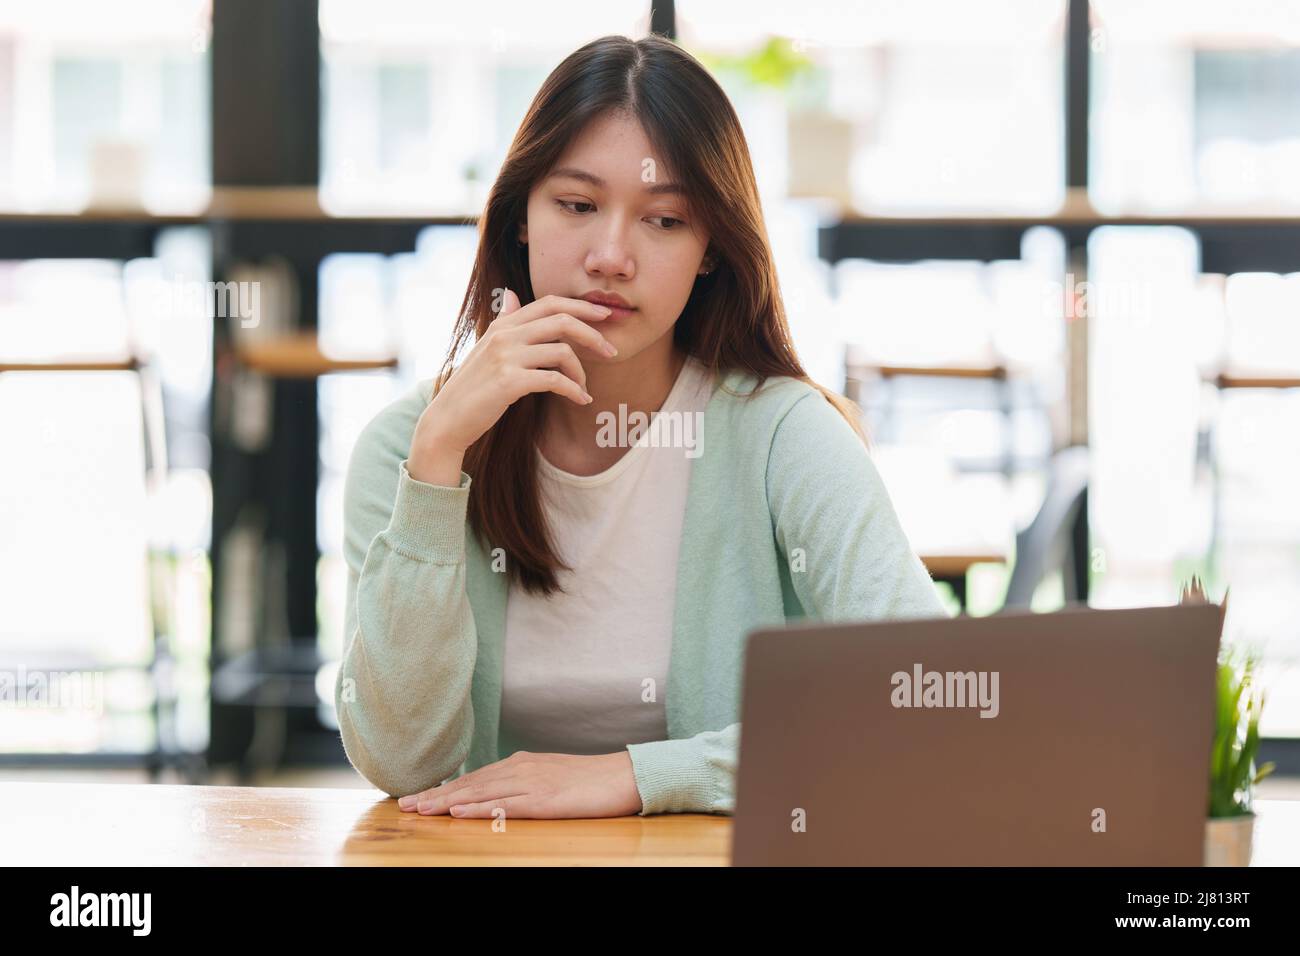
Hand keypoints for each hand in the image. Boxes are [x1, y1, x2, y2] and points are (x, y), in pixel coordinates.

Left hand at [396, 750, 643, 818]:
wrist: (624, 776)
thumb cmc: (590, 780)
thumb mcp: (551, 777)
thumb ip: (524, 782)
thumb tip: (498, 794)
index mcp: (522, 763)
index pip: (475, 777)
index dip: (444, 788)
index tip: (418, 797)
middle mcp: (522, 769)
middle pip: (471, 783)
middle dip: (436, 795)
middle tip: (404, 805)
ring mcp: (532, 783)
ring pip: (481, 792)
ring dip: (448, 801)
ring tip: (421, 809)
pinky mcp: (544, 799)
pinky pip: (505, 805)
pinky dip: (479, 807)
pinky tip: (459, 811)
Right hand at [408, 290, 617, 473]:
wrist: (448, 418)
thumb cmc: (474, 386)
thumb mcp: (487, 348)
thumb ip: (505, 322)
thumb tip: (511, 295)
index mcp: (503, 324)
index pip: (550, 303)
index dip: (582, 306)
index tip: (605, 316)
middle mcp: (505, 335)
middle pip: (562, 321)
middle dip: (593, 334)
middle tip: (611, 351)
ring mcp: (506, 357)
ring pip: (562, 352)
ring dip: (581, 372)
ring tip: (583, 388)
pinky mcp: (509, 382)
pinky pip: (554, 380)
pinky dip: (573, 390)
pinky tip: (581, 399)